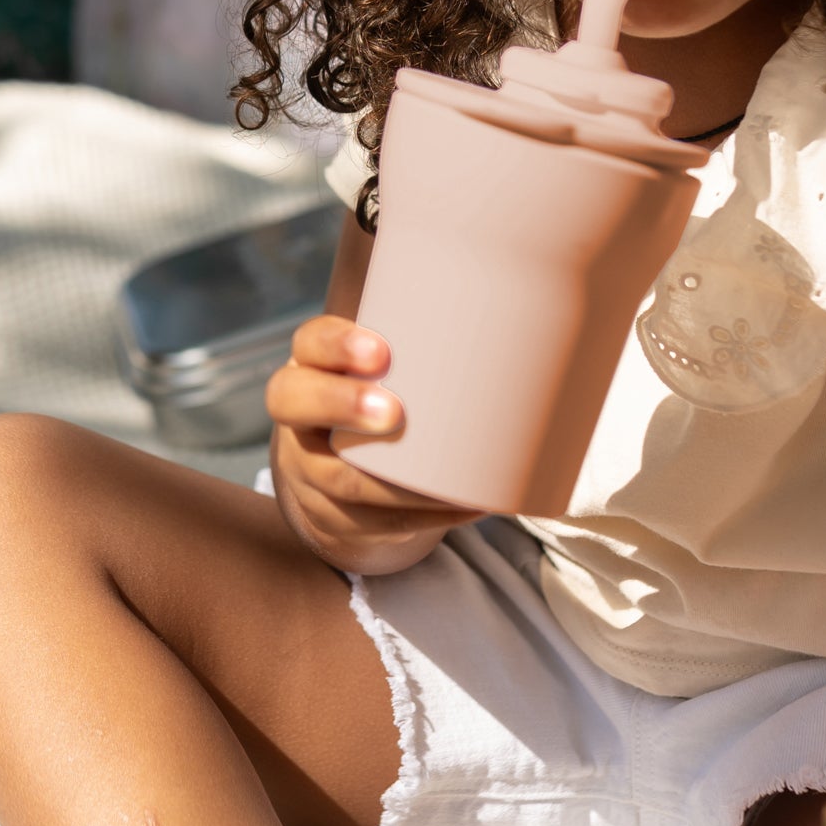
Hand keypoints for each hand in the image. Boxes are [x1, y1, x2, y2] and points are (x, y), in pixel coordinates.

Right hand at [266, 315, 480, 575]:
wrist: (339, 476)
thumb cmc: (386, 398)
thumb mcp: (390, 368)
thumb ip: (433, 338)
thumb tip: (533, 303)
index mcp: (314, 365)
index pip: (308, 343)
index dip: (335, 346)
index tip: (381, 351)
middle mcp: (301, 416)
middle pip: (293, 402)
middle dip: (342, 404)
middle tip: (394, 413)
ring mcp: (310, 470)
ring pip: (334, 478)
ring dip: (391, 481)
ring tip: (447, 476)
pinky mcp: (335, 516)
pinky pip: (372, 522)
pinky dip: (424, 516)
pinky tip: (469, 504)